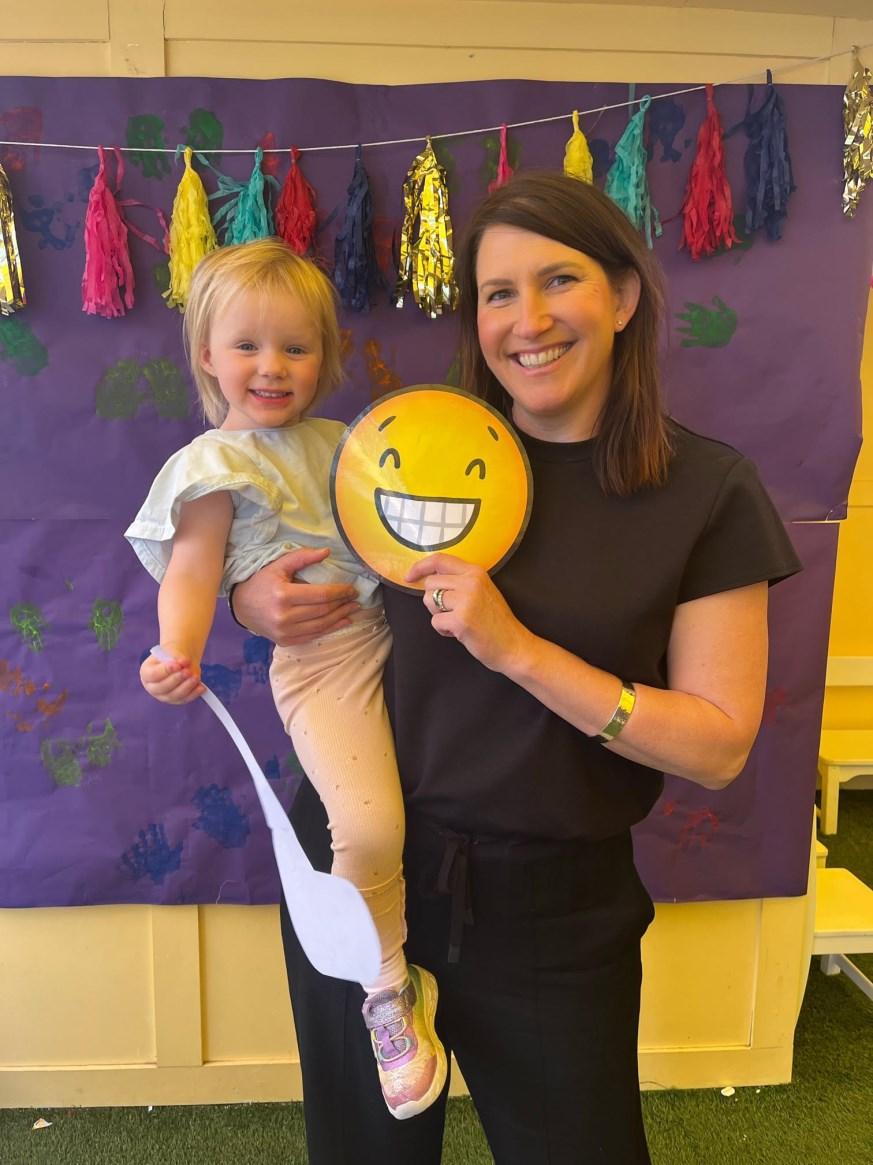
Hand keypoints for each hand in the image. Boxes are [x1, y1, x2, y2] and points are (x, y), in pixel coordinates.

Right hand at [140, 648, 204, 704]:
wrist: (178, 661)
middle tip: (188, 671)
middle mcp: (152, 687)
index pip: (153, 675)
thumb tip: (184, 663)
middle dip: (176, 679)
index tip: (178, 665)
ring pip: (174, 695)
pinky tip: (201, 687)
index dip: (165, 671)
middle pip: (162, 687)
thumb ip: (175, 658)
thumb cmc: (171, 656)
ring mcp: (163, 696)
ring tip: (195, 677)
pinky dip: (193, 694)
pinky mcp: (175, 700)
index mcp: (146, 673)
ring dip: (186, 687)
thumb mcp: (170, 653)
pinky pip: (184, 699)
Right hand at [231, 547, 359, 645]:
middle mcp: (284, 616)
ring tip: (353, 609)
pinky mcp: (285, 641)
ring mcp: (284, 631)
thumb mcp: (279, 565)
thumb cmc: (261, 582)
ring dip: (340, 617)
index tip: (352, 588)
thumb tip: (327, 552)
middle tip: (355, 598)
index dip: (340, 592)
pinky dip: (330, 629)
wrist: (241, 607)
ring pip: (321, 625)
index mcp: (283, 595)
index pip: (320, 595)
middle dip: (343, 604)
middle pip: (323, 611)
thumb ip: (302, 557)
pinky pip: (313, 635)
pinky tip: (342, 622)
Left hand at [405, 553, 533, 673]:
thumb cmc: (496, 622)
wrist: (514, 646)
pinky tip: (459, 632)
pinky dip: (443, 630)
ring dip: (438, 614)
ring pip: (429, 601)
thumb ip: (459, 581)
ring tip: (457, 621)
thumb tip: (429, 578)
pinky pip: (435, 621)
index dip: (420, 567)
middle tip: (452, 611)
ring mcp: (465, 600)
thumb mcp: (482, 591)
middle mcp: (470, 582)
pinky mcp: (460, 620)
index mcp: (475, 572)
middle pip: (430, 584)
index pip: (440, 560)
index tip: (410, 576)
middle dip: (434, 600)